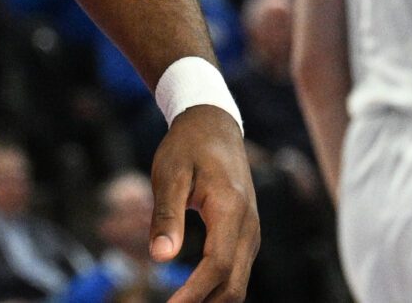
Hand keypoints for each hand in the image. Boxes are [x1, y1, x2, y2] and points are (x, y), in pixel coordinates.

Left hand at [150, 105, 258, 302]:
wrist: (213, 126)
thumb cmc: (187, 147)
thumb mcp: (169, 175)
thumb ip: (166, 216)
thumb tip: (160, 258)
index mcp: (231, 211)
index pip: (218, 266)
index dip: (194, 292)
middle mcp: (249, 227)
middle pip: (234, 284)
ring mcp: (251, 233)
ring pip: (238, 282)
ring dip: (212, 300)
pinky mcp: (245, 235)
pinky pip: (236, 270)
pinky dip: (217, 288)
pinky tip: (193, 295)